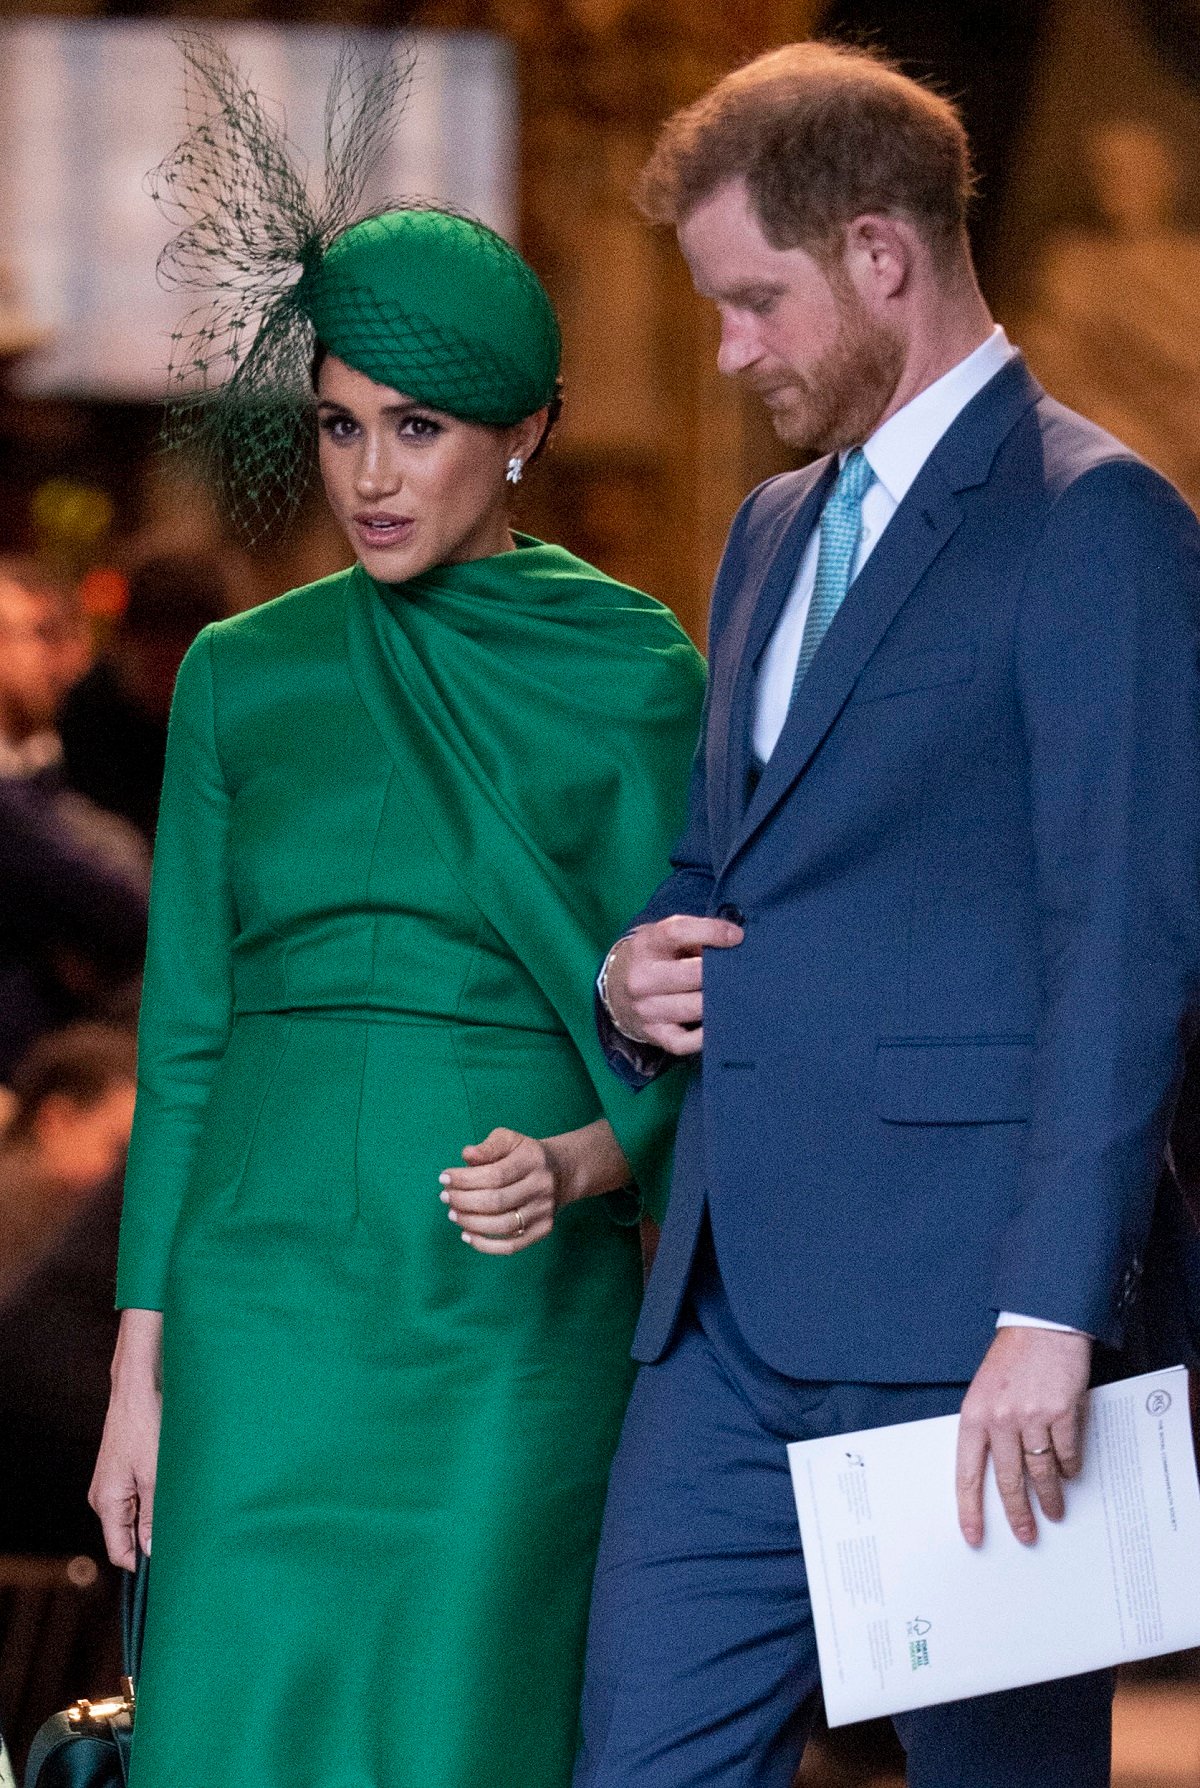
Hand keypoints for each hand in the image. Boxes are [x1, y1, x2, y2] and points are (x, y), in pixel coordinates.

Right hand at [89, 1309, 162, 1569]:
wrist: (138, 1386)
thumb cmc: (146, 1426)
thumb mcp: (155, 1476)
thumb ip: (152, 1517)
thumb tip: (152, 1552)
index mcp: (105, 1502)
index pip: (120, 1552)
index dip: (143, 1565)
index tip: (171, 1569)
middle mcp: (103, 1497)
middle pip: (127, 1536)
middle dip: (152, 1542)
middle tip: (185, 1542)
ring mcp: (112, 1484)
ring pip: (135, 1516)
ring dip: (156, 1519)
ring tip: (183, 1515)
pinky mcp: (123, 1471)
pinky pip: (138, 1499)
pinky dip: (155, 1502)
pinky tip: (175, 1494)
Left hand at [440, 1127, 570, 1254]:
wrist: (561, 1172)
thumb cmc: (524, 1154)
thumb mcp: (509, 1140)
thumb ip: (488, 1146)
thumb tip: (467, 1155)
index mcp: (533, 1160)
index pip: (494, 1174)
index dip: (465, 1179)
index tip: (444, 1178)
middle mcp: (542, 1187)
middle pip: (497, 1201)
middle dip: (464, 1201)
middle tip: (445, 1197)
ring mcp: (544, 1211)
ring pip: (503, 1225)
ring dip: (471, 1222)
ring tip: (453, 1214)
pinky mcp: (543, 1230)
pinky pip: (512, 1245)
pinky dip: (486, 1245)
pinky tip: (467, 1235)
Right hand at [604, 915, 743, 1054]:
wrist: (615, 990)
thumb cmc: (652, 959)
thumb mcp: (664, 938)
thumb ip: (694, 937)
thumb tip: (734, 943)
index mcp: (647, 945)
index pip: (677, 932)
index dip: (711, 932)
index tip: (737, 936)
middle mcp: (642, 978)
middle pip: (691, 974)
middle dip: (720, 973)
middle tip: (742, 972)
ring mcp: (646, 1009)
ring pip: (693, 1007)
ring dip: (718, 1003)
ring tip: (736, 996)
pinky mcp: (653, 1034)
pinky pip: (684, 1042)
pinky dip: (704, 1036)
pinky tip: (718, 1024)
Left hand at [956, 1325, 1091, 1547]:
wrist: (1042, 1325)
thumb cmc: (1012, 1358)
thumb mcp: (984, 1391)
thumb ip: (987, 1428)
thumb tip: (994, 1472)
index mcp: (974, 1415)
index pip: (967, 1473)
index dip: (970, 1508)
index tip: (973, 1535)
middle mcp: (1000, 1419)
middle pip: (1008, 1481)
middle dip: (1017, 1513)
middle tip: (1025, 1534)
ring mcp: (1031, 1416)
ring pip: (1040, 1472)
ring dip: (1049, 1497)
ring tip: (1054, 1511)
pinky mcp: (1061, 1412)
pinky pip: (1066, 1454)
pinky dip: (1069, 1468)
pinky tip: (1070, 1473)